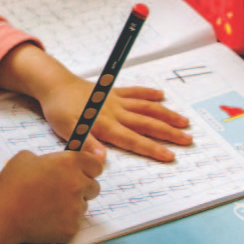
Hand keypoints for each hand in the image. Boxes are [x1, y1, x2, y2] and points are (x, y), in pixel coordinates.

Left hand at [0, 44, 191, 162]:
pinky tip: (161, 95)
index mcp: (105, 125)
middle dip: (168, 133)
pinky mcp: (113, 91)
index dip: (152, 148)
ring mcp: (116, 100)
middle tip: (188, 140)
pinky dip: (148, 93)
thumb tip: (102, 159)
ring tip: (184, 121)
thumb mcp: (67, 131)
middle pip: (147, 123)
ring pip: (146, 107)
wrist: (54, 85)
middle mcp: (115, 112)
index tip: (170, 156)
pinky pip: (134, 92)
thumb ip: (86, 144)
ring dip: (165, 114)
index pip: (133, 140)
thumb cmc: (59, 111)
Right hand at [0, 150, 102, 243]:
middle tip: (62, 191)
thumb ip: (49, 159)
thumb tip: (56, 164)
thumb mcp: (27, 156)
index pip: (96, 165)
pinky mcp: (71, 228)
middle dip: (82, 188)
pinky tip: (46, 219)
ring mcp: (76, 208)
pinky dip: (63, 223)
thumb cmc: (11, 183)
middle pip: (94, 187)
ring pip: (84, 206)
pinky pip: (74, 223)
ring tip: (49, 206)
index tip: (82, 173)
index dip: (88, 169)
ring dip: (72, 206)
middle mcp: (77, 184)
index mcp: (70, 162)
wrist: (1, 214)